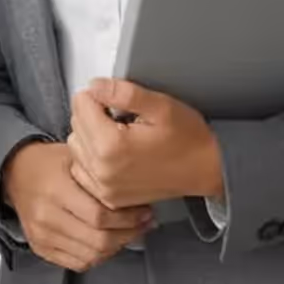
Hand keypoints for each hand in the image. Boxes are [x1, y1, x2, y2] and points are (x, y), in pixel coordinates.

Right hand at [1, 138, 153, 271]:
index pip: (100, 216)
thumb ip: (101, 177)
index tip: (145, 212)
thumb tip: (137, 194)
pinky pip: (78, 263)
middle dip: (129, 234)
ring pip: (91, 256)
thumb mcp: (75, 158)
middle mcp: (46, 216)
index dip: (129, 219)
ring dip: (116, 247)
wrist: (15, 172)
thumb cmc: (48, 163)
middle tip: (143, 224)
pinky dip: (98, 257)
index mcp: (56, 190)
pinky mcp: (40, 247)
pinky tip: (106, 243)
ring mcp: (42, 235)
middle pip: (98, 240)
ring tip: (127, 233)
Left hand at [67, 79, 224, 211]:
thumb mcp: (161, 106)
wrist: (208, 171)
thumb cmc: (189, 139)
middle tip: (121, 117)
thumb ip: (123, 93)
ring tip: (119, 135)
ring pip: (76, 146)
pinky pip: (82, 169)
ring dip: (90, 136)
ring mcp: (104, 187)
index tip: (117, 102)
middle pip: (75, 124)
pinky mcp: (108, 197)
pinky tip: (113, 153)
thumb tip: (94, 86)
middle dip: (93, 115)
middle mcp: (102, 170)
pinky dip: (91, 158)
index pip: (80, 103)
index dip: (99, 95)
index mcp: (111, 145)